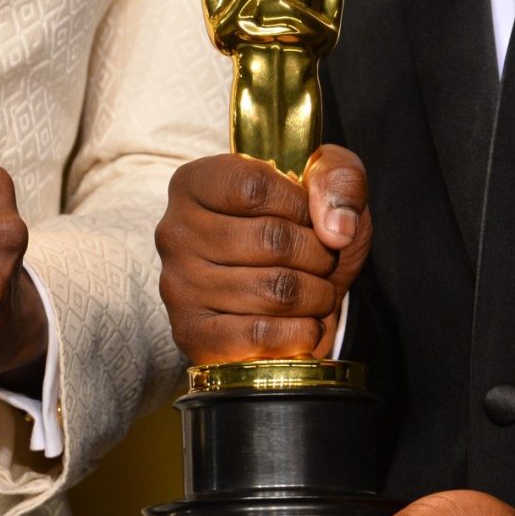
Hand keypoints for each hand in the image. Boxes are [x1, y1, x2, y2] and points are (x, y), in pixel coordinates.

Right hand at [155, 145, 371, 361]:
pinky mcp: (192, 334)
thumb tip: (337, 228)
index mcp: (195, 183)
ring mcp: (179, 286)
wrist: (293, 294)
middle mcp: (175, 232)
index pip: (255, 186)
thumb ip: (339, 180)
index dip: (301, 206)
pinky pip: (262, 334)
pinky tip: (302, 324)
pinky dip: (300, 332)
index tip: (313, 218)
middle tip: (322, 261)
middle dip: (319, 255)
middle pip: (271, 239)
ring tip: (315, 291)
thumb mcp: (326, 184)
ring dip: (316, 295)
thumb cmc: (302, 230)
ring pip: (275, 290)